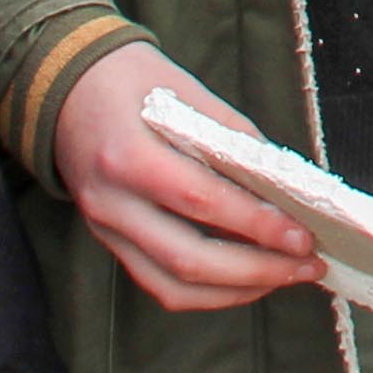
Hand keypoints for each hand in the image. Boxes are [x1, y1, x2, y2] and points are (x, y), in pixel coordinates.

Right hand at [53, 42, 325, 310]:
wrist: (66, 87)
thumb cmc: (130, 80)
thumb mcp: (186, 90)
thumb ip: (233, 138)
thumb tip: (285, 183)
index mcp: (128, 155)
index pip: (200, 200)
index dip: (255, 224)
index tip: (301, 234)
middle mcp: (112, 203)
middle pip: (188, 259)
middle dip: (257, 270)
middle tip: (306, 263)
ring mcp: (106, 229)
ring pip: (173, 286)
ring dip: (236, 291)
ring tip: (285, 276)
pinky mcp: (110, 243)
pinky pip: (158, 284)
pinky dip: (207, 292)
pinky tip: (244, 281)